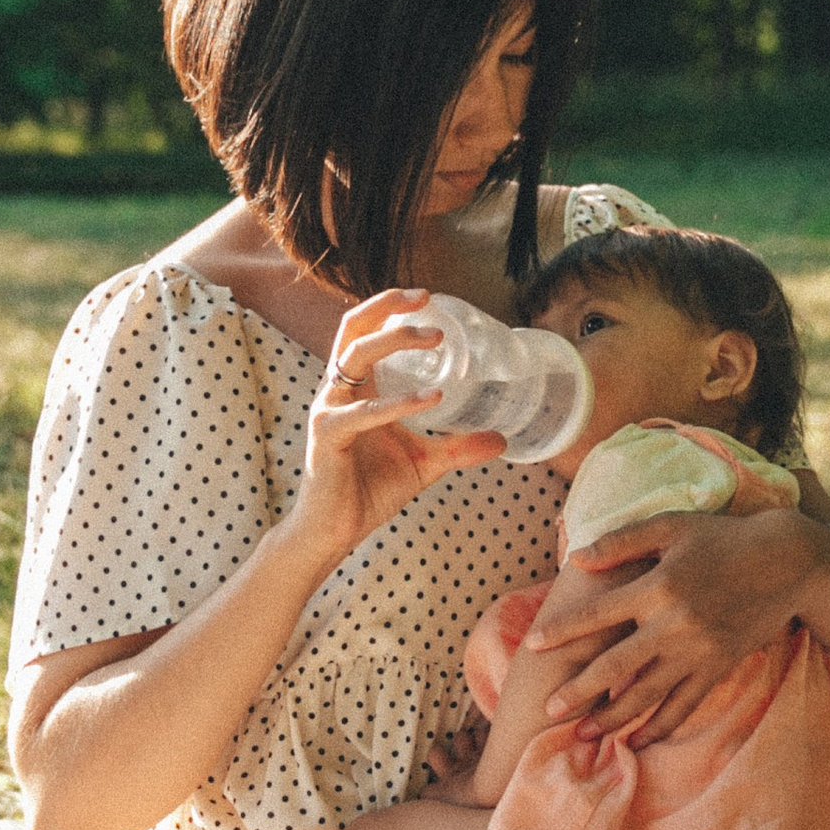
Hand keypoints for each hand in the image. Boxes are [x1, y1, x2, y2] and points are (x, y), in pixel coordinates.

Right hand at [291, 290, 505, 566]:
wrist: (335, 531)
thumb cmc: (369, 490)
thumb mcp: (424, 462)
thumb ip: (458, 447)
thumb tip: (501, 439)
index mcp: (356, 388)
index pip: (365, 331)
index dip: (389, 308)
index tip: (426, 299)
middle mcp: (338, 391)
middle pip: (353, 329)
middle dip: (387, 306)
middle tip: (425, 300)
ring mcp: (330, 411)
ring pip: (355, 357)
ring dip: (395, 340)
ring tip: (436, 339)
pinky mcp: (328, 437)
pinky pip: (362, 412)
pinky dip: (398, 403)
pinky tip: (431, 399)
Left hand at [523, 506, 826, 741]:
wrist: (789, 563)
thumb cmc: (724, 538)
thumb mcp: (672, 526)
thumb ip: (623, 541)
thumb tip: (577, 560)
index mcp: (658, 586)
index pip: (598, 614)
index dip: (562, 630)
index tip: (532, 645)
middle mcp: (675, 624)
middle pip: (616, 666)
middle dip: (579, 690)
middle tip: (549, 709)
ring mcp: (699, 652)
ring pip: (647, 695)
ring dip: (613, 718)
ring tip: (584, 735)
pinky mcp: (719, 668)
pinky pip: (685, 705)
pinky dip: (660, 727)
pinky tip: (638, 741)